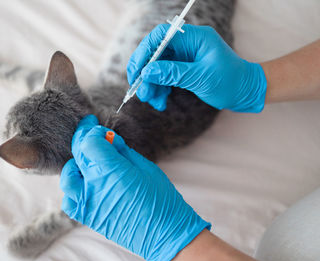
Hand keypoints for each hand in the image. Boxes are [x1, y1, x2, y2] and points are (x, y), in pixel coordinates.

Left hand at [60, 115, 209, 260]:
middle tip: (89, 129)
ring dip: (76, 163)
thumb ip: (122, 150)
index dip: (92, 130)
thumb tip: (109, 138)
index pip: (88, 142)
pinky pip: (69, 200)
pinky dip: (73, 189)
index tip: (98, 126)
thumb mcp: (144, 166)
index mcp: (110, 170)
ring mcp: (88, 203)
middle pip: (77, 154)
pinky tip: (85, 184)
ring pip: (67, 176)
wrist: (164, 233)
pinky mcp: (88, 217)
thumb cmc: (160, 198)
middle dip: (83, 138)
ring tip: (89, 160)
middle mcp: (93, 185)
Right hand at [127, 24, 266, 111]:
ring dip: (151, 85)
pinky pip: (164, 76)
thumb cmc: (231, 82)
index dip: (145, 52)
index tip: (137, 71)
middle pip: (155, 53)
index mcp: (195, 38)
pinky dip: (159, 89)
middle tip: (141, 92)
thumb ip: (173, 73)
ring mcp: (184, 57)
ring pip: (157, 67)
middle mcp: (187, 44)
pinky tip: (160, 101)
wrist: (245, 92)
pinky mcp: (183, 69)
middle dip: (146, 74)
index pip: (161, 37)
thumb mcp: (201, 78)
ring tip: (152, 101)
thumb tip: (147, 72)